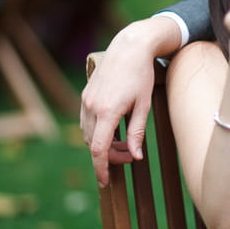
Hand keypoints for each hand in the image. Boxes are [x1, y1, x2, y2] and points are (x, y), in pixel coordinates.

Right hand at [80, 16, 181, 186]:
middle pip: (93, 144)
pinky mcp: (85, 95)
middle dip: (109, 155)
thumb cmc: (141, 76)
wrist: (129, 47)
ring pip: (88, 134)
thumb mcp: (144, 105)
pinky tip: (115, 128)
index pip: (99, 149)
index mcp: (107, 111)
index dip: (101, 168)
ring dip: (103, 143)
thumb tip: (135, 157)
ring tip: (125, 142)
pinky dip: (98, 131)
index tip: (106, 182)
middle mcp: (92, 107)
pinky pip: (87, 121)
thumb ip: (137, 132)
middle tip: (130, 155)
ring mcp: (86, 100)